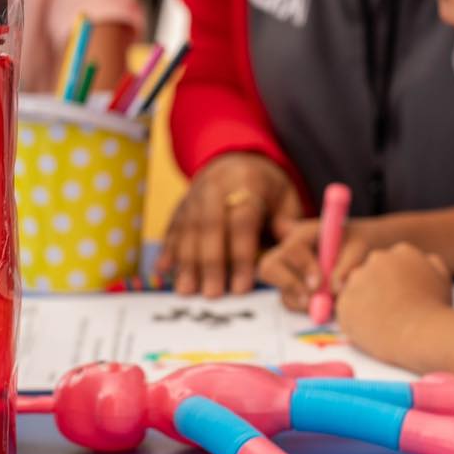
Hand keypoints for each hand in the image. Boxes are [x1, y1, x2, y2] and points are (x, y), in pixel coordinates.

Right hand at [157, 152, 301, 296]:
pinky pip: (172, 227)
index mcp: (247, 181)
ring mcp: (194, 194)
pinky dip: (167, 249)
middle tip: (212, 294)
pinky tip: (163, 270)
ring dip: (186, 262)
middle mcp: (215, 185)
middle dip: (210, 263)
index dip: (241, 255)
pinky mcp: (181, 205)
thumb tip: (290, 253)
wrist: (236, 159)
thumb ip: (286, 224)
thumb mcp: (285, 197)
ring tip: (187, 291)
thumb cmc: (267, 188)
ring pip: (188, 229)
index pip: (242, 221)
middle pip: (210, 226)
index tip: (242, 286)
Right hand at [258, 222, 372, 311]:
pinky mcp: (290, 287)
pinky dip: (303, 307)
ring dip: (299, 300)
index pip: (293, 249)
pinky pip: (288, 301)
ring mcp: (286, 270)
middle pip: (269, 267)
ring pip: (279, 288)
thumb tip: (335, 289)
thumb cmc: (358, 244)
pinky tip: (322, 304)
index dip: (303, 267)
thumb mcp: (359, 248)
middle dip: (288, 285)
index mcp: (304, 234)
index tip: (318, 283)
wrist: (357, 250)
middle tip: (309, 300)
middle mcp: (289, 252)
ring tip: (323, 305)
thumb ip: (347, 266)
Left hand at [337, 244, 452, 363]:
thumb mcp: (443, 279)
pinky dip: (356, 321)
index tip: (403, 299)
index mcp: (402, 251)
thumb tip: (425, 260)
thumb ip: (431, 264)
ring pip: (356, 291)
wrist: (422, 334)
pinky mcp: (345, 303)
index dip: (395, 283)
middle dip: (377, 290)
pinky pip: (347, 311)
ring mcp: (357, 280)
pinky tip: (373, 330)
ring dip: (364, 304)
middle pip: (371, 273)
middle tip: (391, 312)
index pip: (390, 263)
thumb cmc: (435, 309)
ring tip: (383, 323)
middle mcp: (376, 259)